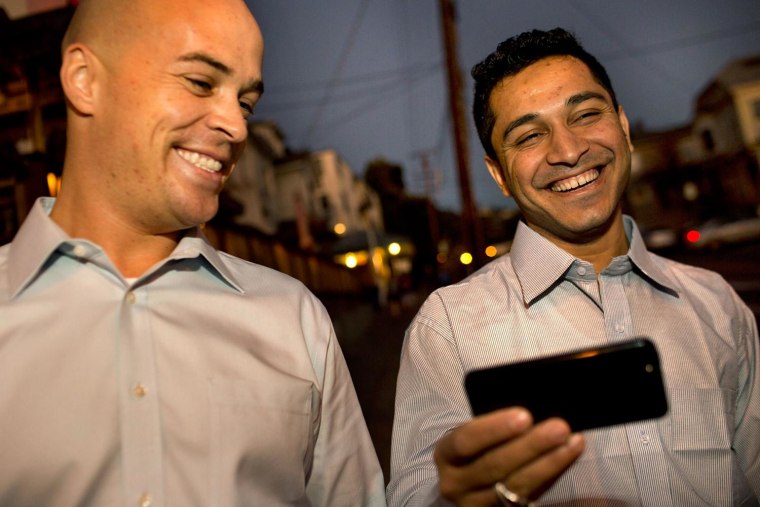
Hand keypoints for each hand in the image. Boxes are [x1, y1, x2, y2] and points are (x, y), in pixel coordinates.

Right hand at [433, 407, 583, 505]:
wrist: (469, 480)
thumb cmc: (477, 446)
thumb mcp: (474, 432)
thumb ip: (496, 424)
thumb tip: (533, 407)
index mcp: (446, 454)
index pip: (465, 441)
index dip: (494, 428)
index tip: (525, 415)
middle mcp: (456, 483)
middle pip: (494, 466)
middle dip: (531, 446)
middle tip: (560, 427)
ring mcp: (477, 504)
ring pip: (517, 486)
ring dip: (550, 463)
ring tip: (573, 441)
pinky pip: (531, 497)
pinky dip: (552, 475)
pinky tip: (568, 456)